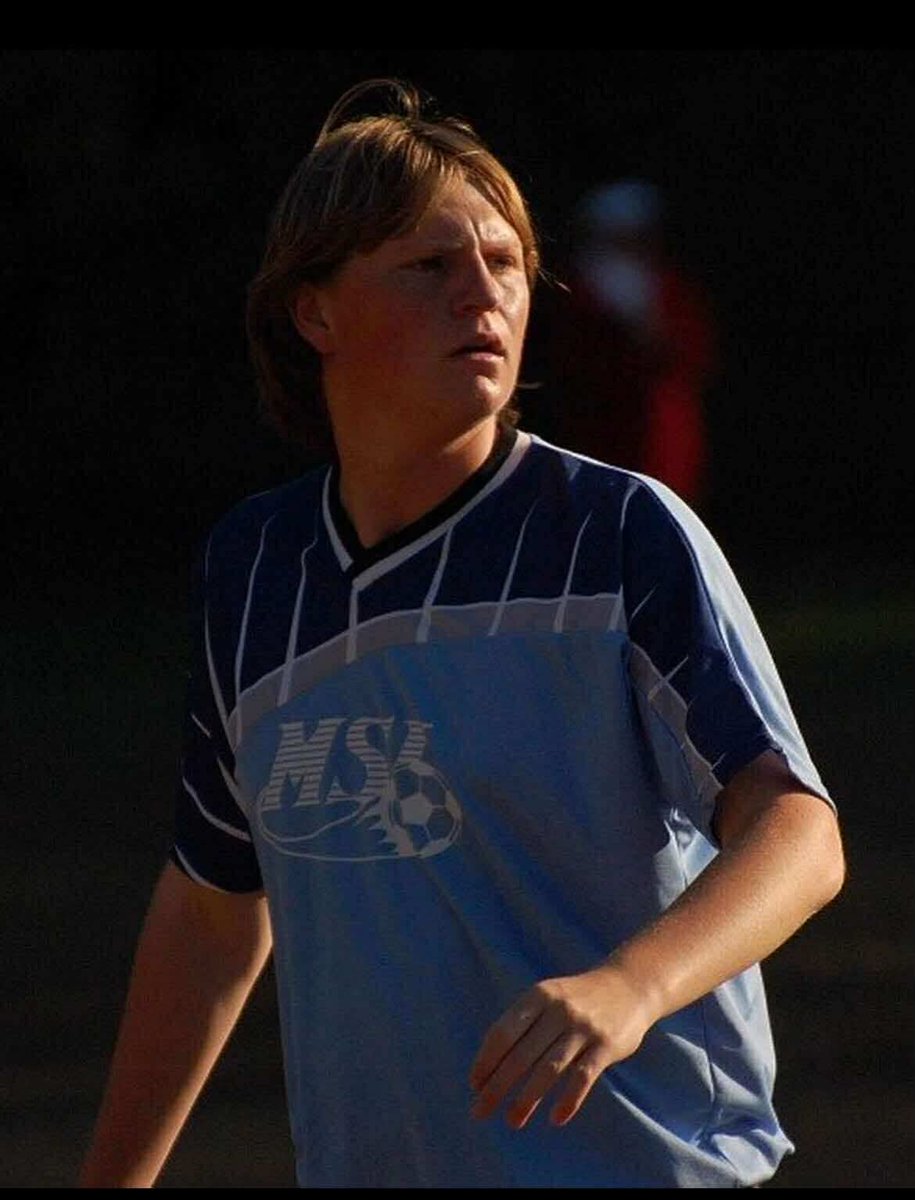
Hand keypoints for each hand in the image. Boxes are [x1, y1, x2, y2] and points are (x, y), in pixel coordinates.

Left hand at [469, 963, 650, 1129]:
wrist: (629, 985)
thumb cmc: (576, 999)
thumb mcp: (547, 997)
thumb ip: (522, 1023)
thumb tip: (489, 1066)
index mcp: (537, 996)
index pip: (502, 1033)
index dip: (485, 1061)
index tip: (475, 1086)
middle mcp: (558, 1009)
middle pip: (520, 1056)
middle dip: (497, 1087)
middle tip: (480, 1112)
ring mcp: (583, 1027)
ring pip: (548, 1070)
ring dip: (527, 1100)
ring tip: (512, 1121)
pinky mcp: (606, 1045)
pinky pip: (582, 1078)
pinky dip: (568, 1101)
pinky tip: (555, 1119)